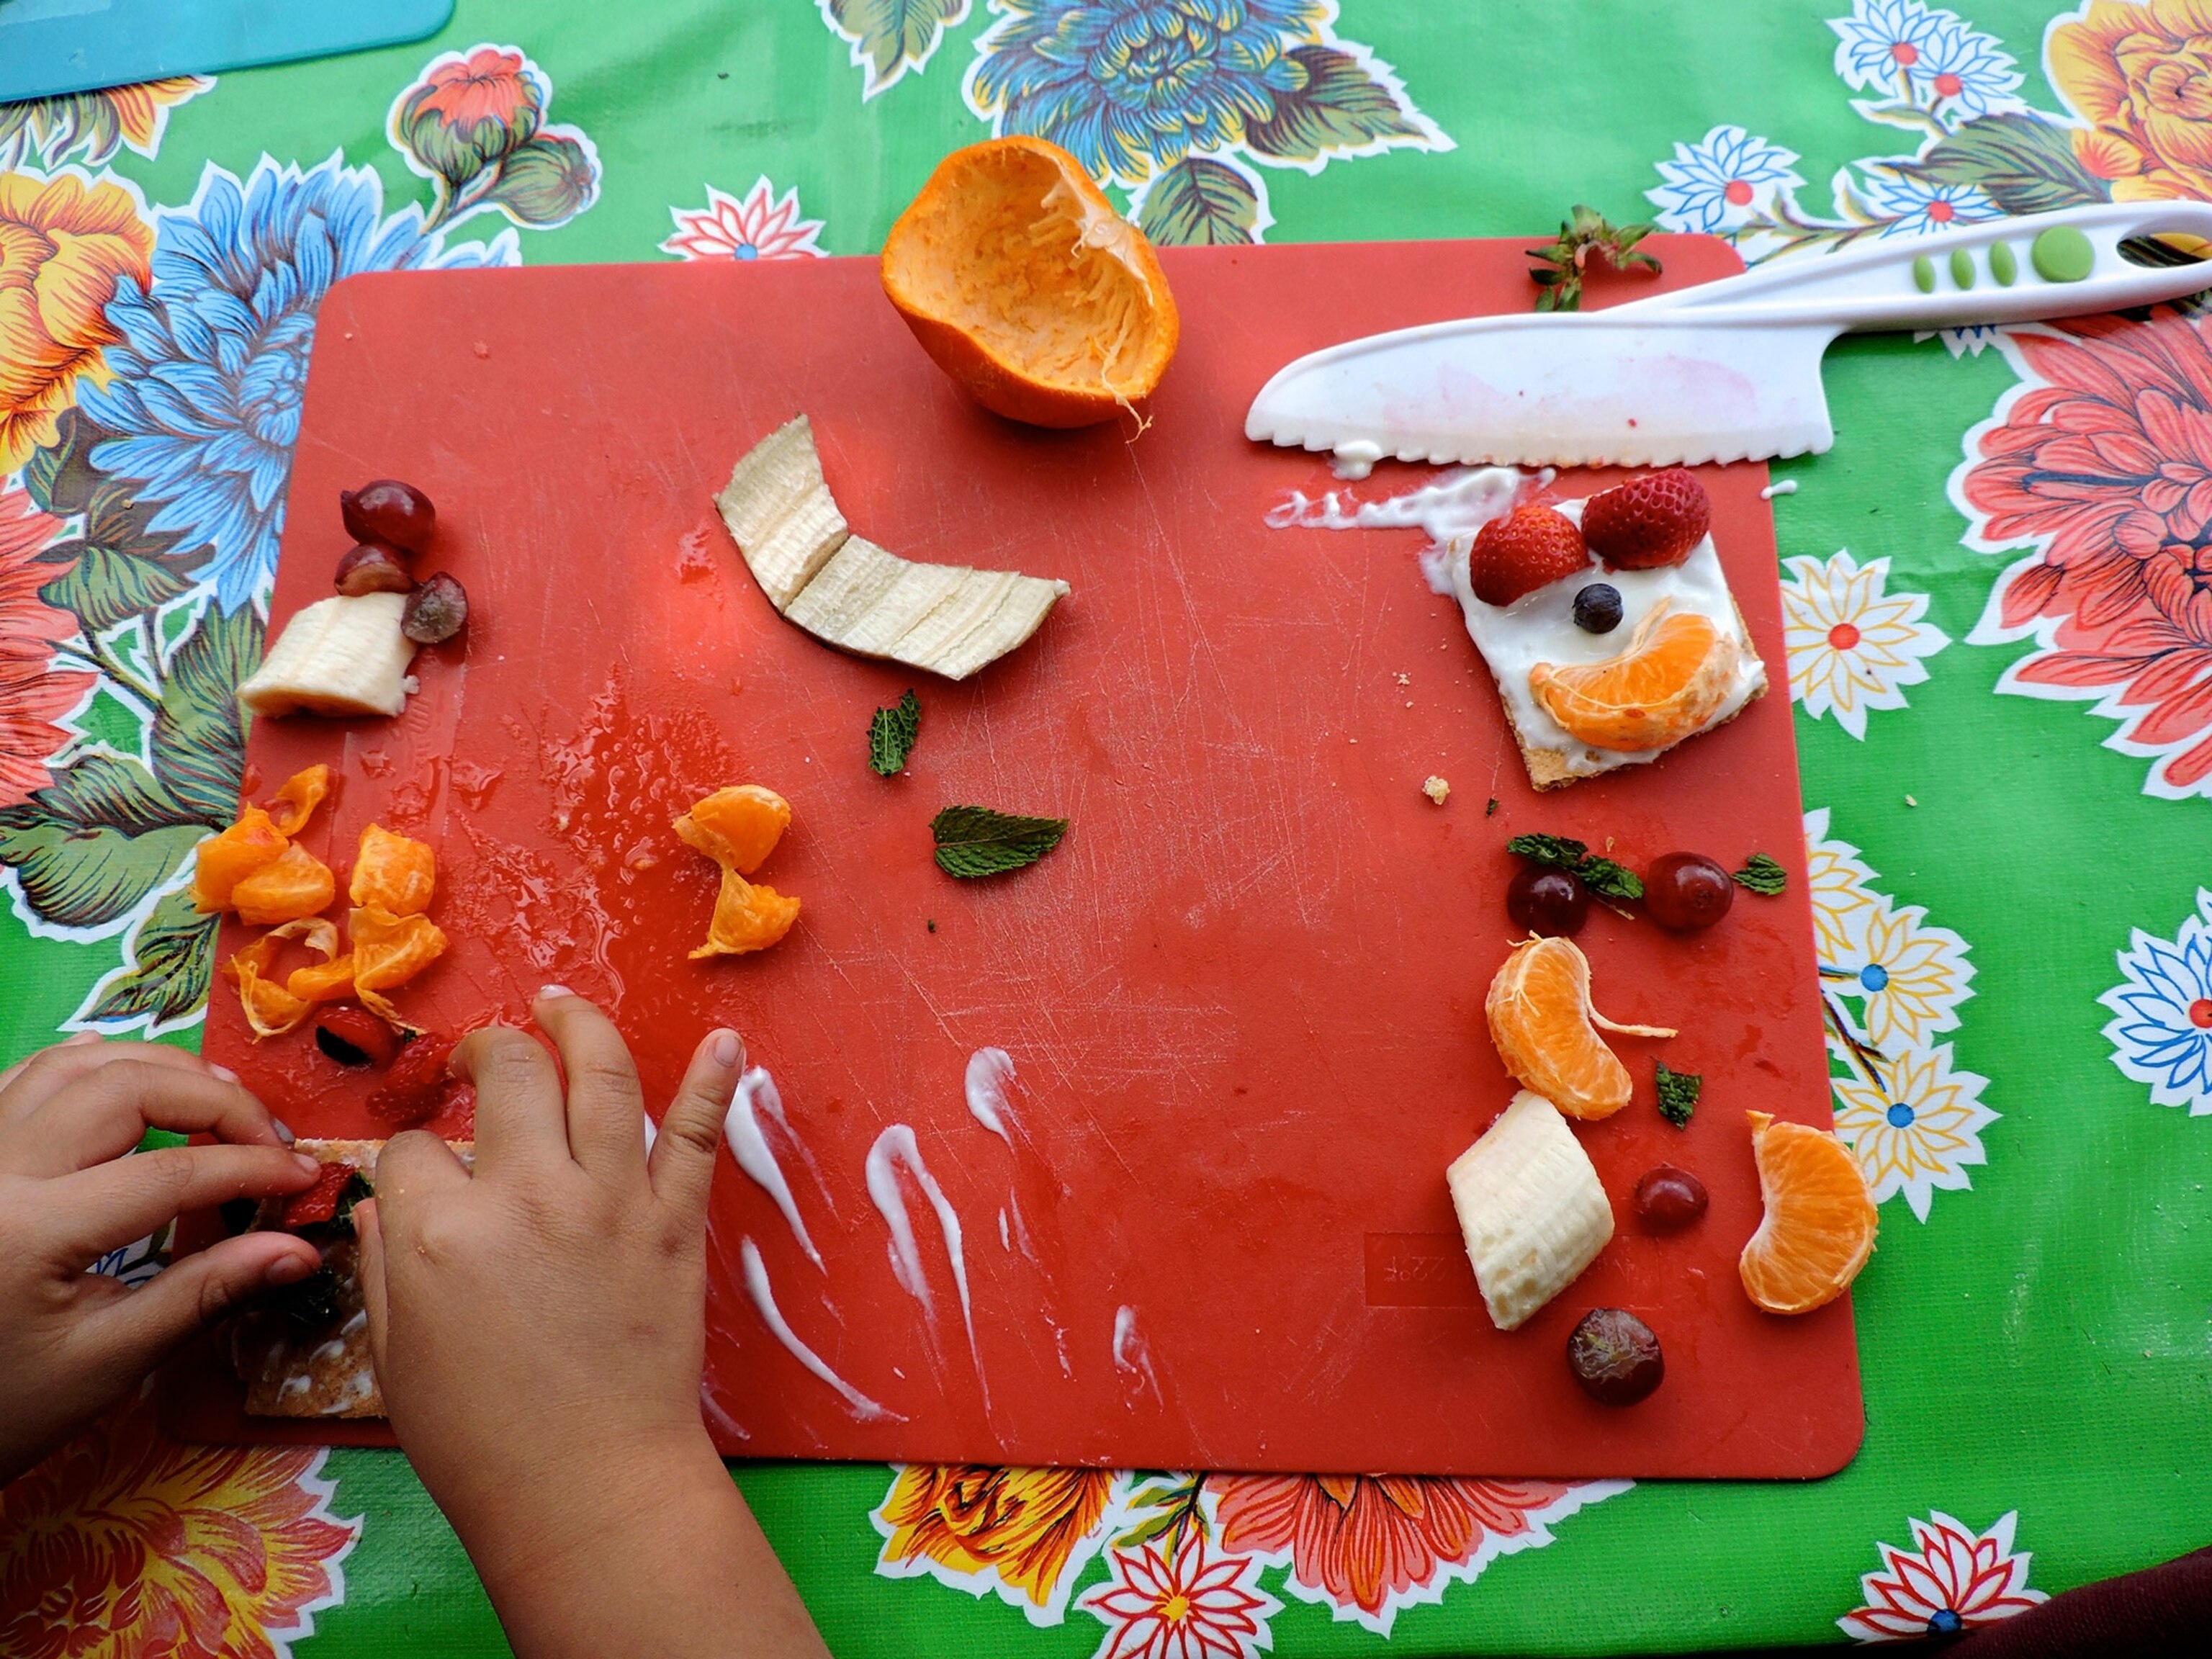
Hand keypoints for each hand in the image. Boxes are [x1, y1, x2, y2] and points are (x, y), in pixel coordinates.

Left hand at [0, 1036, 322, 1483]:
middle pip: (128, 1087)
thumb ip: (204, 1294)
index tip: (305, 1179)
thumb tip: (299, 1251)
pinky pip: (25, 1076)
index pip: (170, 1174)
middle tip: (269, 1141)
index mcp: (30, 1231)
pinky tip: (127, 1071)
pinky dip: (88, 1063)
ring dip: (161, 1069)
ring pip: (77, 1065)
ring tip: (221, 1102)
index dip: (252, 1169)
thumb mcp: (107, 1363)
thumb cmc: (6, 1405)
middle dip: (217, 1101)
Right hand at [358, 989, 826, 1658]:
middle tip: (482, 1056)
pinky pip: (698, 1133)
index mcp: (440, 1229)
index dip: (409, 1158)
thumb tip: (386, 1201)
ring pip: (600, 1074)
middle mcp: (527, 1194)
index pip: (412, 1150)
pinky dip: (716, 1080)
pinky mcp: (676, 1222)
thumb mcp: (394, 1353)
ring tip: (561, 1004)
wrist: (588, 1487)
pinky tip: (726, 1040)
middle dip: (484, 1052)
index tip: (420, 1176)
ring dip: (580, 1025)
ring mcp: (609, 1200)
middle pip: (506, 1075)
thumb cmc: (480, 1437)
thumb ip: (387, 1263)